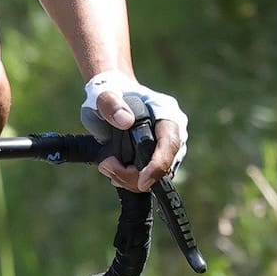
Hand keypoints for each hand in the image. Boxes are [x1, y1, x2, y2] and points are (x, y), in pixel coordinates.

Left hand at [80, 70, 186, 191]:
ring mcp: (168, 149)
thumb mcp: (102, 96)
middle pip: (165, 166)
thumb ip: (111, 105)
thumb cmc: (108, 94)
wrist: (110, 102)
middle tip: (106, 165)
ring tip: (106, 164)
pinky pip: (148, 180)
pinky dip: (128, 180)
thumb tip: (126, 121)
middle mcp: (174, 132)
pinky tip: (113, 169)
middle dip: (134, 175)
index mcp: (167, 111)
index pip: (170, 142)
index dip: (159, 165)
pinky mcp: (158, 161)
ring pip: (157, 178)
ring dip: (128, 179)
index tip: (142, 181)